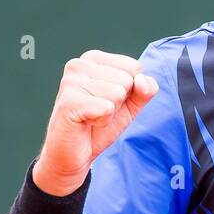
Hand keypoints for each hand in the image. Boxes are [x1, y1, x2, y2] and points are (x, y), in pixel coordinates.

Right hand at [33, 50, 158, 194]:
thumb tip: (142, 81)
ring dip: (109, 114)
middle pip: (127, 80)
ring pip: (117, 94)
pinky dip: (101, 122)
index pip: (134, 67)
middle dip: (119, 103)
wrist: (74, 154)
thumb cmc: (99, 126)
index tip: (108, 101)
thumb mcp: (130, 105)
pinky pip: (106, 108)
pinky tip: (86, 123)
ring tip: (92, 117)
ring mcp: (71, 81)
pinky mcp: (69, 101)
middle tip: (98, 112)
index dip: (129, 91)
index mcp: (93, 59)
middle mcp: (79, 64)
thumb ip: (145, 90)